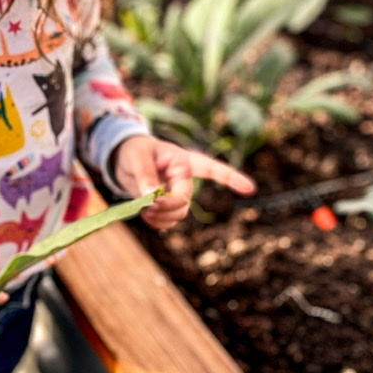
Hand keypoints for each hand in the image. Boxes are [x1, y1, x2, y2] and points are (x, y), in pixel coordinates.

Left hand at [111, 134, 255, 230]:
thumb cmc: (134, 150)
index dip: (231, 178)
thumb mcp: (137, 157)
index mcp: (183, 162)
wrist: (122, 158)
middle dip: (168, 207)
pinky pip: (168, 221)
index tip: (250, 188)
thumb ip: (145, 175)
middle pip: (185, 202)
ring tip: (143, 210)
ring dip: (162, 217)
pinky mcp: (165, 205)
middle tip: (148, 206)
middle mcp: (183, 179)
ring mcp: (175, 194)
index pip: (212, 169)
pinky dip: (157, 223)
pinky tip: (146, 216)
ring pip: (178, 215)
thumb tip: (151, 196)